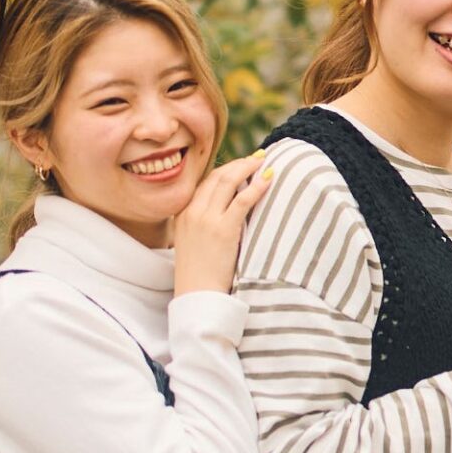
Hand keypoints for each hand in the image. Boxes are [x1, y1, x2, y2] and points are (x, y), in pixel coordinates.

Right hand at [170, 149, 272, 296]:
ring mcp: (206, 219)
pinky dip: (257, 186)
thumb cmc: (200, 275)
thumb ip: (203, 225)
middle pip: (217, 176)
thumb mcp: (192, 244)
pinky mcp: (222, 229)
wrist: (197, 295)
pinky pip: (242, 200)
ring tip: (265, 163)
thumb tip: (225, 215)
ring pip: (228, 181)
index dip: (226, 170)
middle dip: (239, 164)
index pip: (206, 182)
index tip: (242, 164)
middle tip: (258, 158)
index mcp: (182, 213)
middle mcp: (192, 211)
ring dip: (248, 168)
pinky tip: (269, 178)